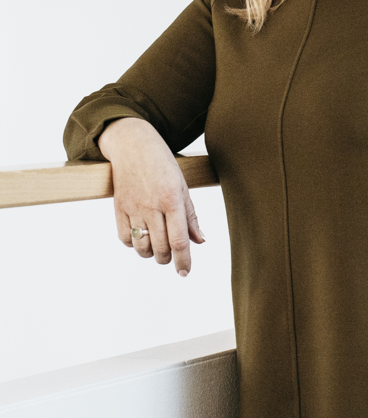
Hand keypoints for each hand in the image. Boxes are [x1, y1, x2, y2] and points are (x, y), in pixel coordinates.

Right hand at [98, 117, 204, 275]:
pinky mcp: (118, 208)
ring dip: (151, 254)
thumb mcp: (182, 185)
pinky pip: (124, 239)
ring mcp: (133, 208)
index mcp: (172, 199)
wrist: (133, 145)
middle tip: (172, 255)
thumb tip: (200, 241)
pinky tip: (141, 238)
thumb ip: (190, 215)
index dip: (184, 260)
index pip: (179, 240)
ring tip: (157, 247)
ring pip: (142, 248)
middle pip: (161, 248)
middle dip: (168, 258)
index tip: (185, 272)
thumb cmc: (162, 164)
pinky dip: (133, 245)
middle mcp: (152, 206)